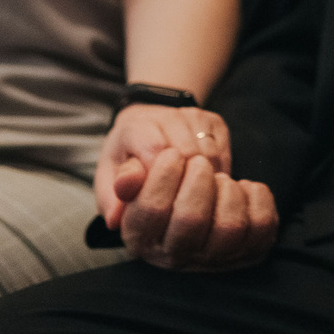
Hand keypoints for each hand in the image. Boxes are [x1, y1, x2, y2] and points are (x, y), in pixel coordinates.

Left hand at [94, 104, 232, 228]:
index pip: (156, 149)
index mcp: (136, 126)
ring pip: (209, 156)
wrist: (148, 127)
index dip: (161, 180)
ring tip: (189, 196)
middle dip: (184, 184)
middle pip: (188, 153)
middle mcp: (167, 114)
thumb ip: (111, 197)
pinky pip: (223, 155)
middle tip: (177, 205)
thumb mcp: (110, 178)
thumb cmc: (129, 158)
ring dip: (203, 183)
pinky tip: (202, 184)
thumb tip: (115, 219)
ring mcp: (195, 115)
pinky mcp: (216, 121)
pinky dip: (216, 175)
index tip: (160, 201)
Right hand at [116, 151, 276, 271]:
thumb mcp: (123, 165)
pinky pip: (262, 225)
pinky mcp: (246, 250)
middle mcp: (174, 255)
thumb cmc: (148, 167)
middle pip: (191, 220)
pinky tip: (242, 186)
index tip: (171, 154)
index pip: (151, 211)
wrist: (182, 181)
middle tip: (198, 162)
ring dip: (227, 189)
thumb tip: (127, 183)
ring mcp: (213, 257)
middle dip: (199, 179)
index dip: (164, 177)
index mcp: (139, 236)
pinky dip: (256, 196)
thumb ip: (123, 173)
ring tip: (217, 176)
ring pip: (229, 227)